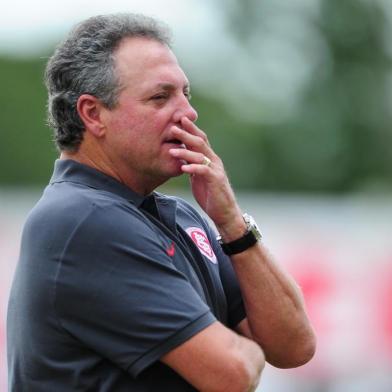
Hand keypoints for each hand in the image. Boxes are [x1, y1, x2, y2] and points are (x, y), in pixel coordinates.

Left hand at [168, 117, 245, 239]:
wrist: (224, 212)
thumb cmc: (210, 195)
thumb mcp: (198, 177)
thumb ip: (192, 166)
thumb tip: (181, 157)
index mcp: (209, 158)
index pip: (199, 139)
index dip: (190, 129)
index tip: (178, 120)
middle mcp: (214, 161)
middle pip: (200, 143)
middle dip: (186, 134)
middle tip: (173, 127)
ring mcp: (216, 170)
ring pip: (200, 156)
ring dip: (185, 152)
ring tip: (171, 150)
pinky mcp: (216, 180)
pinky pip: (204, 171)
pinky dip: (193, 168)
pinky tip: (183, 168)